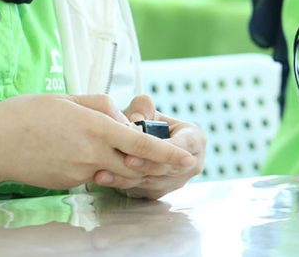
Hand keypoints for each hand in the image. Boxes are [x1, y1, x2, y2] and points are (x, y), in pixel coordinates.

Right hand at [0, 94, 195, 190]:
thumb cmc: (29, 114)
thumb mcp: (70, 98)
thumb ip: (103, 107)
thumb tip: (123, 119)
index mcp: (95, 127)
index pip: (140, 145)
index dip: (167, 154)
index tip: (187, 158)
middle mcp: (91, 154)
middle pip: (135, 165)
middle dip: (155, 165)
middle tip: (173, 161)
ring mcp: (79, 172)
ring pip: (115, 171)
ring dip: (126, 165)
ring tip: (123, 152)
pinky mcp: (69, 183)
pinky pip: (94, 175)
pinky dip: (101, 167)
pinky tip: (83, 153)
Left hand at [91, 93, 205, 199]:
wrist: (145, 141)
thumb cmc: (149, 123)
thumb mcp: (148, 110)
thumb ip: (143, 107)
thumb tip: (136, 118)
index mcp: (195, 140)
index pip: (183, 147)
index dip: (163, 149)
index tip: (144, 147)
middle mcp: (190, 164)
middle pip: (167, 168)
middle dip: (144, 165)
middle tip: (124, 160)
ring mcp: (176, 181)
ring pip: (152, 182)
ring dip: (127, 177)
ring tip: (105, 171)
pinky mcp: (159, 192)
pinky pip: (141, 190)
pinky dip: (122, 183)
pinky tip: (103, 178)